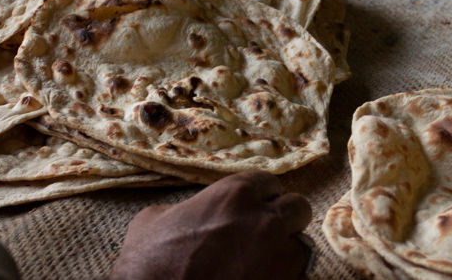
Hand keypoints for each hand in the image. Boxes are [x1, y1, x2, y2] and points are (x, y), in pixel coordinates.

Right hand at [110, 171, 312, 279]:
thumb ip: (188, 208)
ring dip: (286, 253)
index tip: (253, 208)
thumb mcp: (157, 217)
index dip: (260, 196)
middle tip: (265, 234)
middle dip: (284, 220)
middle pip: (298, 208)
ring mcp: (277, 257)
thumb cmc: (150, 259)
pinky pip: (298, 279)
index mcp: (234, 193)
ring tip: (262, 264)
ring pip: (302, 247)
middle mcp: (264, 220)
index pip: (269, 182)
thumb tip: (191, 213)